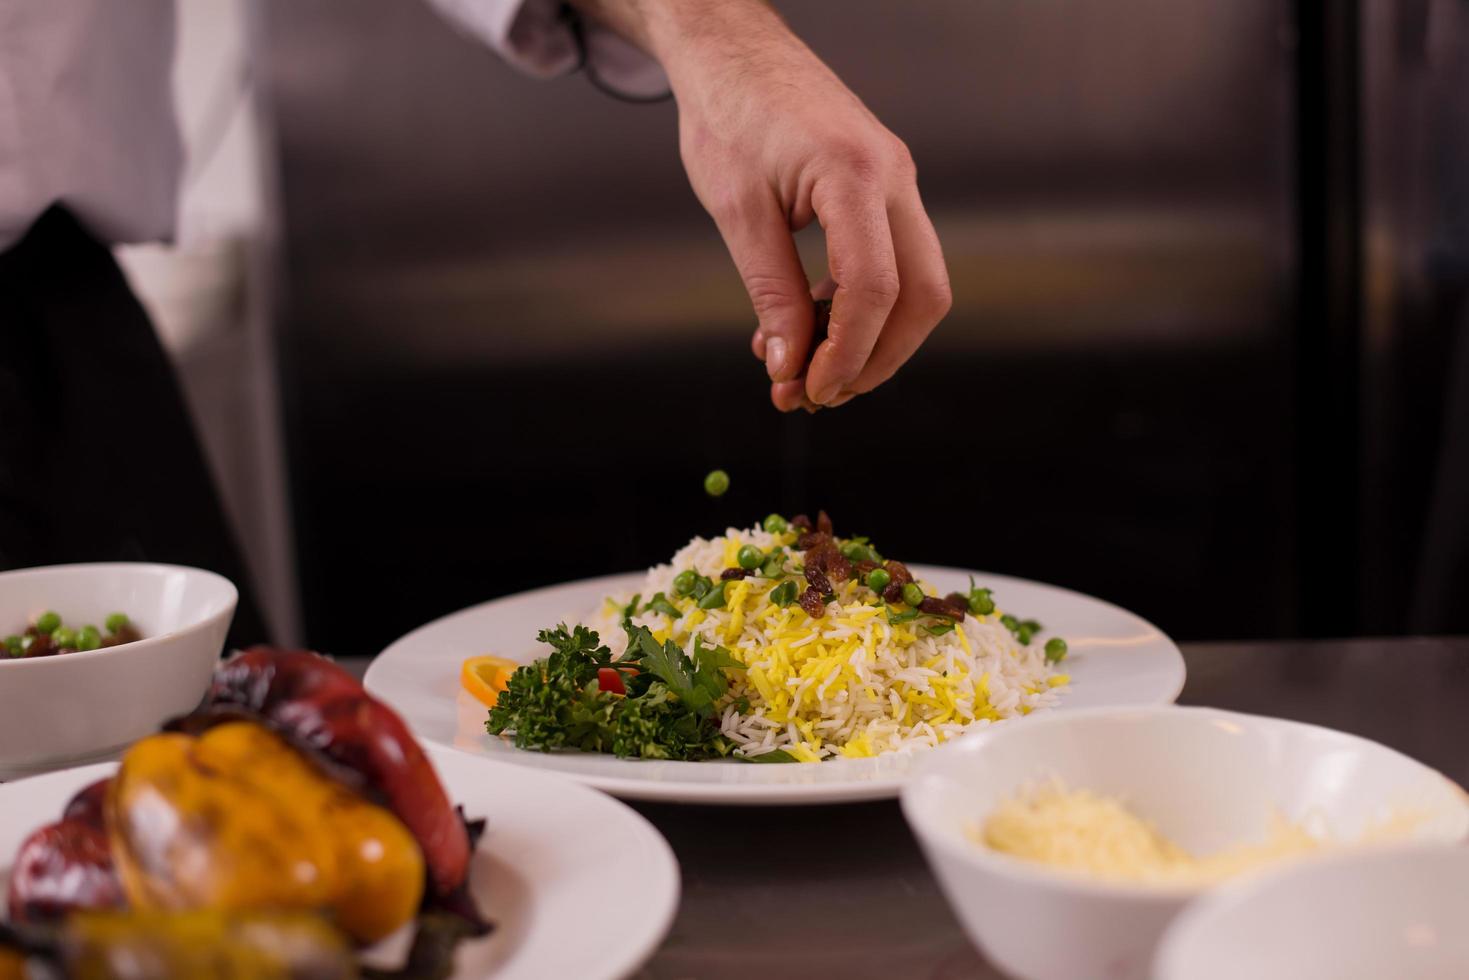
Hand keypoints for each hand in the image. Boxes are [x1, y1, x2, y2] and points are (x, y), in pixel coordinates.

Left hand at [573, 0, 951, 410]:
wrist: (733, 52)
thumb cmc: (728, 113)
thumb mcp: (738, 212)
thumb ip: (770, 292)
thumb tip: (788, 365)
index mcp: (855, 174)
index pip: (875, 287)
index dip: (847, 352)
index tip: (810, 389)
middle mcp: (893, 177)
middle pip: (923, 294)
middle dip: (878, 358)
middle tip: (820, 393)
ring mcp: (895, 182)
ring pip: (915, 283)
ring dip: (868, 338)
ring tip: (803, 368)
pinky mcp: (882, 189)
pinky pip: (890, 261)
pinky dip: (855, 305)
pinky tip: (806, 323)